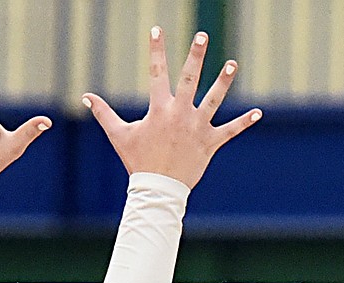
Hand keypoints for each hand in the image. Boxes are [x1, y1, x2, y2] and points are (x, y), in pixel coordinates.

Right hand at [83, 27, 261, 188]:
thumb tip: (85, 97)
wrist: (158, 191)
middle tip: (202, 35)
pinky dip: (243, 123)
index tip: (156, 29)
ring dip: (224, 81)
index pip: (156, 73)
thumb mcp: (119, 135)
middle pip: (189, 79)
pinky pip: (229, 131)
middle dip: (195, 55)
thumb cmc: (138, 162)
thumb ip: (104, 113)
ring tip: (232, 63)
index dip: (156, 50)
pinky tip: (258, 113)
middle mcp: (180, 114)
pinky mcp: (210, 143)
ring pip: (213, 100)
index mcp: (159, 110)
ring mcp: (197, 128)